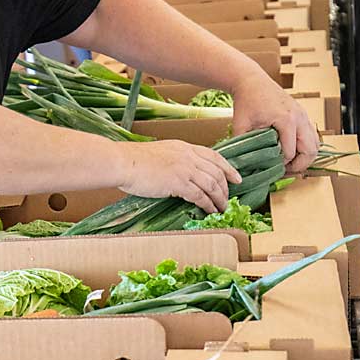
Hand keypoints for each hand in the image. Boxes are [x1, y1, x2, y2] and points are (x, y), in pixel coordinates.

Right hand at [117, 140, 241, 213]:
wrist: (124, 162)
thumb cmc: (134, 161)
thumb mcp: (161, 154)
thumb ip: (175, 161)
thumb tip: (180, 175)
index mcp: (185, 148)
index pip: (214, 156)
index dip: (228, 168)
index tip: (236, 178)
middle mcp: (188, 156)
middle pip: (216, 172)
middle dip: (225, 188)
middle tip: (228, 199)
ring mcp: (185, 169)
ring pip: (212, 184)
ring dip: (219, 198)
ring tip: (222, 209)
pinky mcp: (179, 183)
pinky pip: (200, 195)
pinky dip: (208, 204)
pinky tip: (210, 211)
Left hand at [230, 68, 320, 172]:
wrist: (251, 81)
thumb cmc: (246, 101)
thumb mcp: (241, 125)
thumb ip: (245, 146)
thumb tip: (244, 166)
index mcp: (286, 120)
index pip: (291, 153)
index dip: (282, 165)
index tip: (271, 170)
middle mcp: (299, 117)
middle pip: (310, 151)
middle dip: (299, 166)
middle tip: (284, 171)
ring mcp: (303, 115)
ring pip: (315, 144)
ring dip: (305, 158)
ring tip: (289, 164)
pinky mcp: (302, 115)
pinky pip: (312, 136)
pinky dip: (306, 147)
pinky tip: (291, 152)